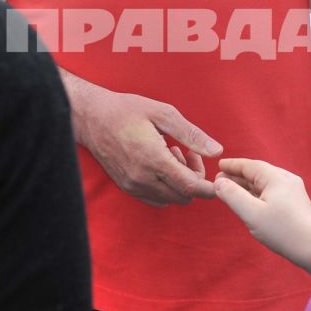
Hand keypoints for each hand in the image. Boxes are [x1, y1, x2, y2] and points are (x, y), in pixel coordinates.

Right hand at [68, 83, 220, 206]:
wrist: (91, 118)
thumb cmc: (127, 111)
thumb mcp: (163, 114)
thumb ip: (191, 135)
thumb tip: (216, 151)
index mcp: (153, 159)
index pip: (190, 187)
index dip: (209, 187)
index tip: (218, 179)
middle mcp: (143, 178)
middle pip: (184, 196)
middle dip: (195, 179)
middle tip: (188, 153)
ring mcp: (133, 185)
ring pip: (171, 199)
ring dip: (180, 183)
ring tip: (172, 156)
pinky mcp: (127, 188)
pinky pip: (157, 199)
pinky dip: (166, 188)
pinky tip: (161, 166)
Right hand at [214, 158, 310, 265]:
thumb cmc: (283, 230)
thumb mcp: (251, 213)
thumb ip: (232, 195)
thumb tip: (219, 182)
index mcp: (276, 177)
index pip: (250, 165)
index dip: (232, 165)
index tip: (218, 166)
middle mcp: (286, 179)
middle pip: (257, 173)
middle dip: (238, 176)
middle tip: (220, 180)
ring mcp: (293, 190)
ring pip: (265, 183)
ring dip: (247, 185)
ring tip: (231, 191)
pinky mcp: (295, 203)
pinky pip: (271, 192)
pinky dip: (257, 193)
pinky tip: (250, 202)